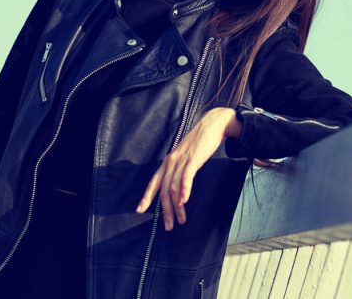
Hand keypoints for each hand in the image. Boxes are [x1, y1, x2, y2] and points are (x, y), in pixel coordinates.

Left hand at [135, 106, 240, 230]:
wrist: (212, 125)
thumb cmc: (200, 142)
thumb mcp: (186, 157)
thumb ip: (181, 169)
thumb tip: (178, 186)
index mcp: (168, 162)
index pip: (153, 182)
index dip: (146, 197)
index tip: (140, 210)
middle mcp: (171, 162)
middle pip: (163, 190)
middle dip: (166, 211)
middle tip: (169, 226)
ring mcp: (181, 160)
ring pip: (174, 188)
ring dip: (177, 206)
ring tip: (181, 220)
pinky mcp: (193, 159)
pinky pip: (185, 177)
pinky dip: (184, 190)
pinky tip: (184, 201)